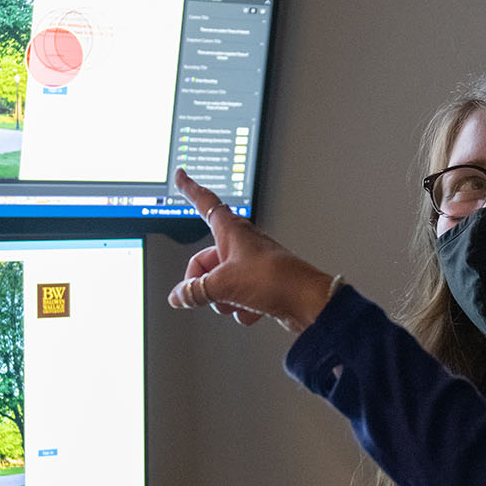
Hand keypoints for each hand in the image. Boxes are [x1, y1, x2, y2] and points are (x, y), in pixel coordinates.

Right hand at [169, 168, 336, 331]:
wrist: (306, 301)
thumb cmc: (274, 279)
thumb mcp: (222, 285)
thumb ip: (195, 291)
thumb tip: (178, 296)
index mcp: (230, 229)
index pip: (204, 202)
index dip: (190, 188)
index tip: (181, 175)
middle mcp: (241, 243)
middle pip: (205, 259)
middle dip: (203, 282)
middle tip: (207, 295)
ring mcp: (251, 263)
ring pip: (220, 281)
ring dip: (223, 298)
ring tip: (237, 301)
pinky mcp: (261, 283)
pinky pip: (238, 296)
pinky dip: (242, 307)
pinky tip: (253, 310)